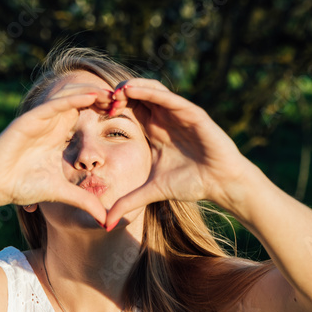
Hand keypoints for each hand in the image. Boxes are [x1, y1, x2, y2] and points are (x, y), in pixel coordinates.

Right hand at [0, 83, 113, 223]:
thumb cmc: (22, 186)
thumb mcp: (61, 193)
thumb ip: (84, 201)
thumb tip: (106, 220)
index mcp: (58, 136)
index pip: (86, 118)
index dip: (105, 114)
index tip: (126, 116)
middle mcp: (51, 124)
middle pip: (81, 102)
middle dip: (104, 99)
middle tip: (126, 99)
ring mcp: (40, 119)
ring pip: (70, 98)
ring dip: (92, 94)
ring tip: (113, 94)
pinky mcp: (29, 120)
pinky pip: (54, 104)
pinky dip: (72, 98)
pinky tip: (90, 95)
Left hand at [103, 78, 252, 229]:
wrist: (220, 183)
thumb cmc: (191, 184)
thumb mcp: (151, 192)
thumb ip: (127, 202)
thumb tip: (104, 223)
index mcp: (153, 131)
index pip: (128, 110)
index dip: (111, 108)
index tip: (92, 113)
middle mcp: (164, 118)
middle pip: (136, 95)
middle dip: (116, 95)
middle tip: (98, 100)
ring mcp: (178, 113)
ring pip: (150, 90)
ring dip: (130, 88)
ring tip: (112, 92)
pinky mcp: (191, 112)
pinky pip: (167, 97)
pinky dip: (150, 91)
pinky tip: (132, 90)